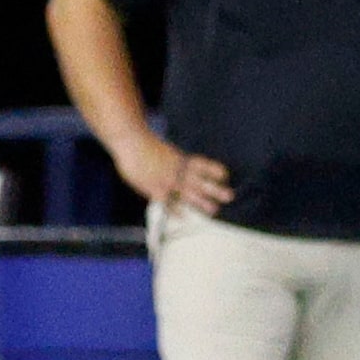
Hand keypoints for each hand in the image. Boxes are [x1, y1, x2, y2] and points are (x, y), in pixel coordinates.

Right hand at [112, 132, 232, 214]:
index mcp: (180, 158)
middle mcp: (177, 170)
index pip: (202, 164)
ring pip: (188, 193)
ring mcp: (166, 180)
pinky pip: (166, 201)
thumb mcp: (166, 151)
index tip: (226, 175)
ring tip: (214, 211)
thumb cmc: (145, 146)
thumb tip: (185, 167)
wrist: (130, 141)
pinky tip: (183, 218)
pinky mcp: (154, 188)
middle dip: (215, 189)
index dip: (214, 170)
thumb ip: (176, 161)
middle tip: (230, 196)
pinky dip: (174, 210)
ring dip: (201, 202)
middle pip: (200, 181)